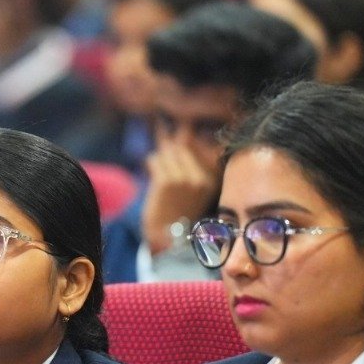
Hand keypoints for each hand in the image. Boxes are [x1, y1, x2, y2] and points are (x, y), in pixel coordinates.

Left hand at [141, 132, 217, 255]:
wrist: (166, 236)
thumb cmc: (177, 207)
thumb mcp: (191, 183)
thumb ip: (188, 155)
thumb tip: (183, 127)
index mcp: (211, 178)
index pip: (196, 144)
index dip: (184, 137)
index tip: (179, 130)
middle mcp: (201, 178)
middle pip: (179, 146)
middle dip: (169, 150)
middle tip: (166, 164)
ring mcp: (184, 179)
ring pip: (165, 152)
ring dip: (160, 160)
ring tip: (163, 176)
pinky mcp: (166, 182)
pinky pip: (154, 160)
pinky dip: (152, 164)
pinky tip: (155, 176)